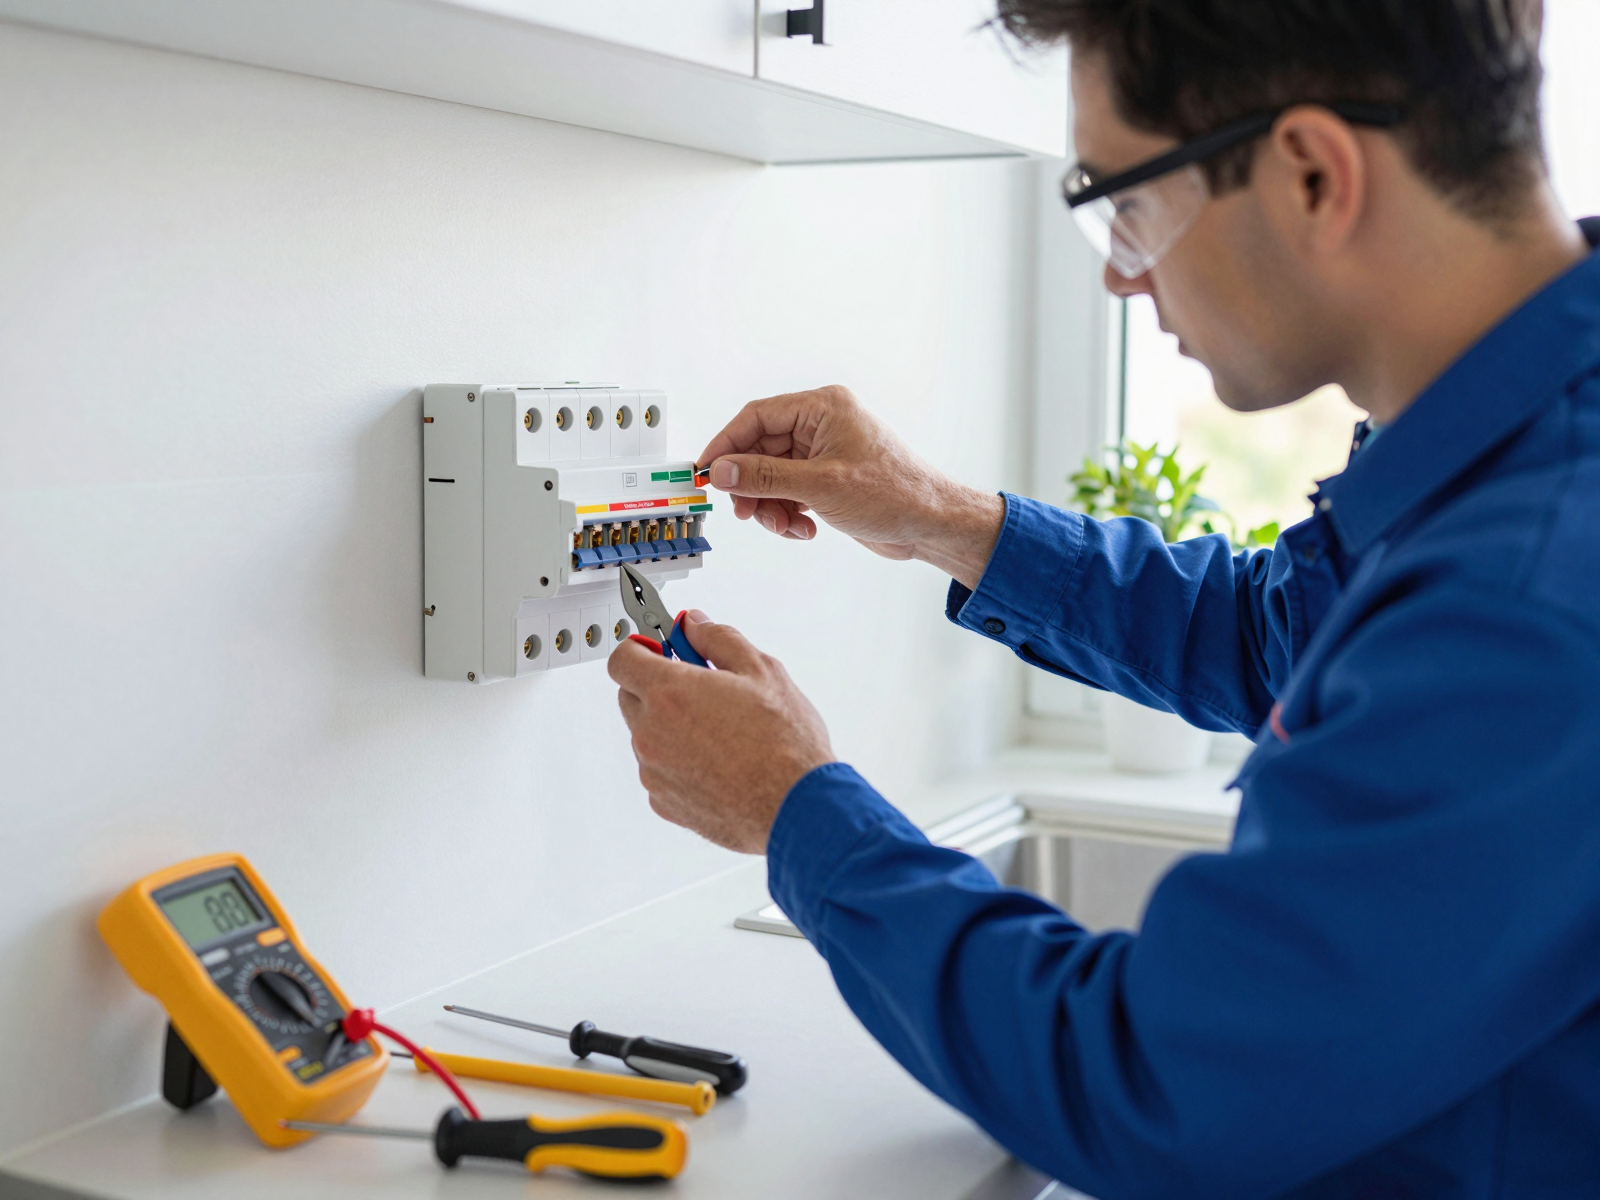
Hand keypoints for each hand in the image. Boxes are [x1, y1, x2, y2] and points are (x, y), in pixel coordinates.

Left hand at [608, 612, 833, 853]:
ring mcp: (654, 771)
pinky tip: (718, 763)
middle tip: (700, 689)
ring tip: (720, 732)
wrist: (796, 806)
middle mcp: (652, 733)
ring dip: (669, 728)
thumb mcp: (761, 671)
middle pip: (630, 696)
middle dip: (657, 687)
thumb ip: (718, 639)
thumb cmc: (784, 743)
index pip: (623, 659)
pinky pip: (659, 771)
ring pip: (646, 736)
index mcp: (670, 693)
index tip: (659, 650)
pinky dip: (677, 763)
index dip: (641, 649)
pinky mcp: (665, 802)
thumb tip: (695, 625)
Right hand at [696, 385, 1005, 589]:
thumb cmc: (895, 493)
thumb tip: (722, 470)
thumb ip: (764, 477)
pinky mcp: (829, 479)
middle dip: (752, 485)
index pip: (757, 417)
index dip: (726, 444)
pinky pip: (790, 492)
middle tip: (745, 511)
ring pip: (773, 476)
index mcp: (824, 407)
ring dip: (771, 505)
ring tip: (785, 525)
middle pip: (761, 450)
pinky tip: (805, 529)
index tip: (706, 471)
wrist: (931, 524)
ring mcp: (825, 453)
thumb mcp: (820, 486)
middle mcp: (823, 425)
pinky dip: (789, 513)